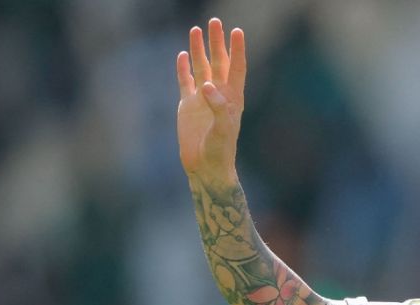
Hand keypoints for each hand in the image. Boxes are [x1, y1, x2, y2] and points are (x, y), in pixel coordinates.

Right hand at [176, 18, 246, 182]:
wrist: (205, 167)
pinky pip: (185, 81)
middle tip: (214, 21)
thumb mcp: (222, 130)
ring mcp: (202, 99)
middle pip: (218, 62)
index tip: (237, 31)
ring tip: (196, 29)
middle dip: (216, 42)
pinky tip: (182, 55)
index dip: (237, 50)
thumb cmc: (220, 151)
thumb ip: (217, 107)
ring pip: (201, 68)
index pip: (236, 68)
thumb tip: (207, 85)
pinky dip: (183, 68)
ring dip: (199, 49)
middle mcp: (218, 94)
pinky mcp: (187, 105)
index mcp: (232, 98)